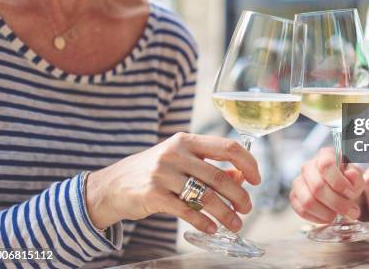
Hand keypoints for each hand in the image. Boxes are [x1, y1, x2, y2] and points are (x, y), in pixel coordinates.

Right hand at [86, 132, 260, 233]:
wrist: (112, 185)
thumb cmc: (154, 171)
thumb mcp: (181, 161)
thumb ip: (209, 166)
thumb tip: (241, 178)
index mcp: (186, 141)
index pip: (228, 147)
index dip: (248, 164)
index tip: (256, 180)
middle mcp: (176, 153)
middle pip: (220, 176)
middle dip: (239, 196)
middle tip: (247, 208)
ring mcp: (163, 173)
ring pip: (206, 196)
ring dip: (225, 213)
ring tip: (235, 224)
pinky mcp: (153, 195)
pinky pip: (186, 211)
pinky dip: (203, 222)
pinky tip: (211, 228)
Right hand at [290, 147, 364, 222]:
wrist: (339, 191)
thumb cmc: (348, 182)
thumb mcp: (357, 179)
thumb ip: (356, 177)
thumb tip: (351, 174)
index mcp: (325, 155)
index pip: (326, 165)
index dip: (339, 182)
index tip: (351, 194)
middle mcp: (308, 166)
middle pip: (317, 187)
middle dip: (337, 203)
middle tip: (351, 212)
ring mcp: (298, 181)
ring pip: (308, 201)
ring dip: (327, 213)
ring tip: (339, 216)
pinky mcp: (294, 197)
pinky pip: (301, 211)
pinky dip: (317, 218)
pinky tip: (328, 218)